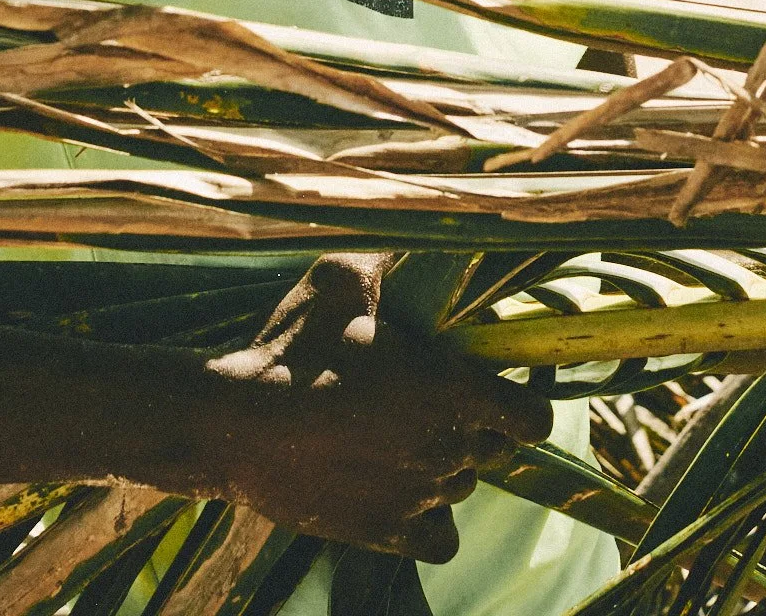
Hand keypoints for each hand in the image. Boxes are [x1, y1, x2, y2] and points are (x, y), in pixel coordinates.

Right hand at [203, 254, 551, 560]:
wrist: (235, 423)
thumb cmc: (294, 345)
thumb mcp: (342, 277)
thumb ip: (391, 258)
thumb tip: (418, 227)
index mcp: (453, 390)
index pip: (530, 415)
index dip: (519, 397)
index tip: (491, 381)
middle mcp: (450, 450)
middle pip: (495, 448)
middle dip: (474, 422)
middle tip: (429, 396)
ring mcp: (419, 498)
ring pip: (462, 485)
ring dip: (443, 462)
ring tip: (398, 433)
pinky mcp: (385, 533)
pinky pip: (439, 538)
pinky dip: (429, 517)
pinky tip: (401, 486)